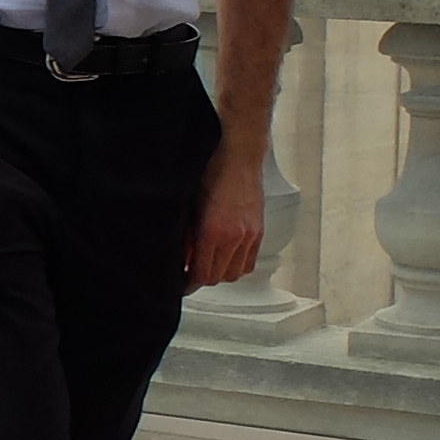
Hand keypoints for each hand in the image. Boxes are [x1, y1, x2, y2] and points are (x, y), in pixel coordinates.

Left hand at [184, 138, 267, 290]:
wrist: (239, 155)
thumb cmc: (211, 172)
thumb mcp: (188, 206)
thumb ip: (186, 235)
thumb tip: (181, 256)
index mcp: (212, 233)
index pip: (201, 275)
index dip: (188, 284)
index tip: (180, 283)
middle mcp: (233, 238)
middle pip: (217, 278)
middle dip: (202, 278)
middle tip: (190, 271)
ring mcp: (249, 235)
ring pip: (235, 273)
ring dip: (221, 272)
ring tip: (208, 263)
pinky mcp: (259, 231)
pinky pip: (250, 261)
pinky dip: (237, 264)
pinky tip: (226, 255)